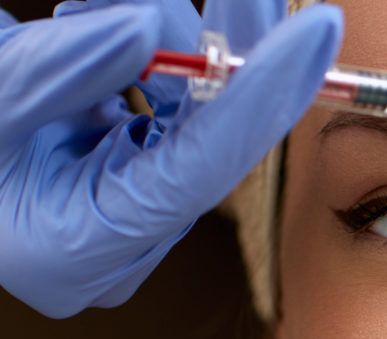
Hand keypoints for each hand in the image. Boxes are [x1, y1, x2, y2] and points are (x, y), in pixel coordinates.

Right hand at [0, 0, 342, 317]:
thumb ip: (57, 71)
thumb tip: (144, 28)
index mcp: (81, 250)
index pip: (198, 173)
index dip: (258, 98)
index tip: (314, 34)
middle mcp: (121, 238)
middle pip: (207, 134)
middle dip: (225, 49)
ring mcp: (128, 201)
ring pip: (191, 108)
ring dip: (172, 36)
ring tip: (98, 3)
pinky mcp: (130, 165)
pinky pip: (167, 99)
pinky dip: (149, 49)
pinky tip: (110, 16)